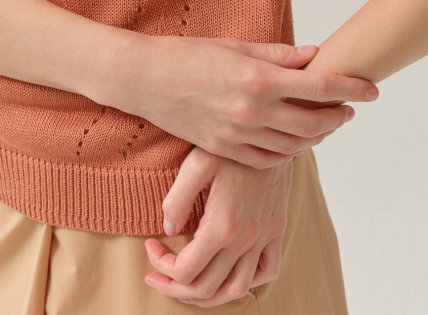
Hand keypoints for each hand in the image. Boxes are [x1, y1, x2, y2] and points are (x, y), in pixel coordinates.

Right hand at [92, 36, 377, 168]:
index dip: (351, 88)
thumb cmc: (188, 54)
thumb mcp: (235, 46)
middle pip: (313, 122)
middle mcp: (252, 111)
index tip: (372, 89)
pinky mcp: (223, 150)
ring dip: (316, 135)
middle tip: (351, 108)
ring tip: (325, 122)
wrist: (144, 79)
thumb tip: (314, 56)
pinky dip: (287, 151)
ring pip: (294, 145)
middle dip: (339, 116)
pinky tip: (293, 139)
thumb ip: (278, 55)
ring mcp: (237, 135)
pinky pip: (267, 159)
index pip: (320, 87)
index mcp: (258, 78)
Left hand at [143, 146, 294, 307]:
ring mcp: (264, 237)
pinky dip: (247, 282)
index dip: (162, 267)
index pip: (186, 271)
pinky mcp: (277, 229)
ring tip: (186, 285)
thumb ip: (177, 199)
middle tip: (156, 273)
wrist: (271, 130)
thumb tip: (166, 229)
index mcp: (222, 226)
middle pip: (206, 287)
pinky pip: (267, 271)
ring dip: (207, 295)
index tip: (150, 245)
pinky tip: (229, 272)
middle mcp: (245, 239)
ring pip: (236, 288)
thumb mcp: (196, 163)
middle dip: (174, 288)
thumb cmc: (231, 145)